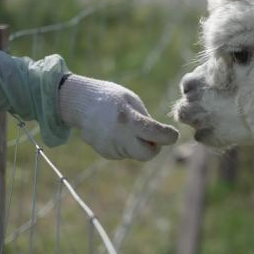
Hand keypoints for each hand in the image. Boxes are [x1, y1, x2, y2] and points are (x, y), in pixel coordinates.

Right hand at [59, 75, 178, 160]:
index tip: (173, 134)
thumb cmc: (112, 98)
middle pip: (147, 155)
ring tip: (127, 127)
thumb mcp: (132, 101)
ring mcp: (110, 146)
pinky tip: (116, 132)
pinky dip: (127, 146)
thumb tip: (161, 137)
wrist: (80, 102)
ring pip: (136, 154)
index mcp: (128, 119)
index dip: (169, 136)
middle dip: (155, 148)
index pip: (155, 134)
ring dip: (139, 145)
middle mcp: (118, 135)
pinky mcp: (105, 152)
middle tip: (153, 137)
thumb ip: (146, 120)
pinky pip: (125, 153)